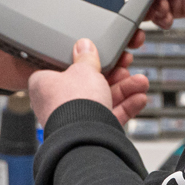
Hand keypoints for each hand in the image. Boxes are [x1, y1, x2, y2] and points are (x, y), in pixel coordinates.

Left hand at [29, 39, 147, 128]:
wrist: (85, 138)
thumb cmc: (74, 103)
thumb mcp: (83, 69)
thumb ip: (86, 57)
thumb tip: (84, 46)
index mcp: (44, 84)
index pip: (65, 67)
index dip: (86, 60)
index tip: (101, 54)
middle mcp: (55, 103)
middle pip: (88, 83)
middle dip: (113, 74)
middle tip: (126, 66)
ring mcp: (73, 119)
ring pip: (102, 99)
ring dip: (124, 89)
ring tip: (140, 82)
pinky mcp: (89, 132)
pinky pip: (108, 116)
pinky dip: (125, 107)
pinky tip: (139, 98)